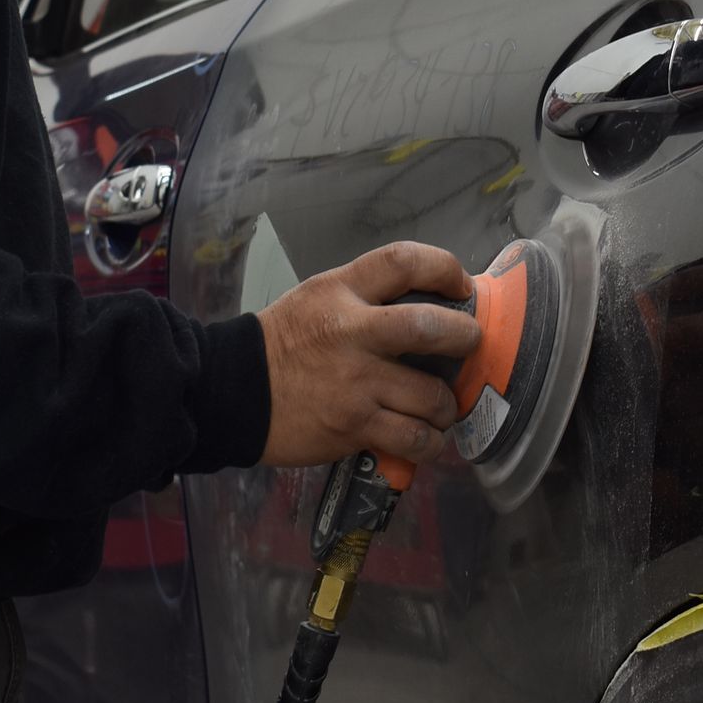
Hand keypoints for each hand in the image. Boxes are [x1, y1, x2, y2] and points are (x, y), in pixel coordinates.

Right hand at [257, 242, 479, 469]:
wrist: (234, 391)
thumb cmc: (283, 343)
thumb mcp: (318, 297)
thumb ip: (368, 296)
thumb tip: (432, 303)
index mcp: (341, 292)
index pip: (403, 261)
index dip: (445, 269)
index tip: (460, 286)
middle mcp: (352, 333)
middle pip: (433, 328)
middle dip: (465, 338)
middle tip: (467, 346)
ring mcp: (356, 384)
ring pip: (433, 397)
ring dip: (446, 406)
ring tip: (437, 407)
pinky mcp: (354, 426)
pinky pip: (414, 439)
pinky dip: (429, 442)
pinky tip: (422, 437)